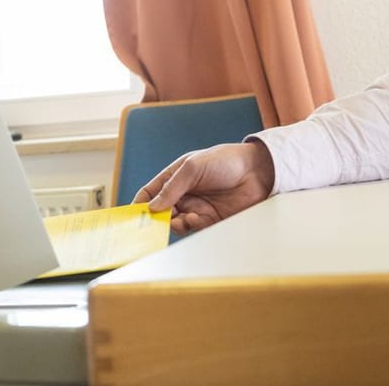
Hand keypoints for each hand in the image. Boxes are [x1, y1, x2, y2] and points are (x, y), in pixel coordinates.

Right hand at [134, 141, 276, 234]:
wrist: (258, 171)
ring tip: (180, 218)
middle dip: (155, 219)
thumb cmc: (225, 161)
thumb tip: (153, 207)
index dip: (139, 204)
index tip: (130, 216)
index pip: (150, 192)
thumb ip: (172, 187)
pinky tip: (194, 219)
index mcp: (175, 177)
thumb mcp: (193, 168)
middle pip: (160, 212)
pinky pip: (193, 228)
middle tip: (151, 226)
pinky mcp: (210, 220)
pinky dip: (189, 226)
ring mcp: (196, 207)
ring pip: (175, 222)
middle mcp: (183, 194)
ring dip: (173, 223)